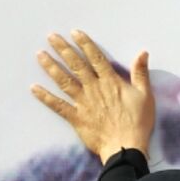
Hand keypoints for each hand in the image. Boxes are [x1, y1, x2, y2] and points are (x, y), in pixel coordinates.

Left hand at [30, 29, 155, 164]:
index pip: (96, 58)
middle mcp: (94, 89)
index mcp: (111, 82)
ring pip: (64, 81)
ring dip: (51, 67)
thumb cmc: (138, 123)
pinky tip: (34, 88)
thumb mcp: (145, 95)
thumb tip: (142, 53)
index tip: (74, 32)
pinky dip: (45, 97)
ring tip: (40, 55)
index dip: (85, 44)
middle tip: (51, 36)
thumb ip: (141, 73)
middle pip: (76, 65)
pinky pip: (58, 106)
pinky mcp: (76, 118)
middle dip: (63, 49)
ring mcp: (83, 103)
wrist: (125, 147)